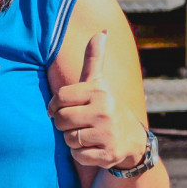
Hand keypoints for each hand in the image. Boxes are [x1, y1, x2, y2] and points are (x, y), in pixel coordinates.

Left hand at [47, 31, 146, 169]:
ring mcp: (108, 134)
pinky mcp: (108, 154)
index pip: (60, 98)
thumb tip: (102, 31)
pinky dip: (80, 154)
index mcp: (99, 92)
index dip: (54, 106)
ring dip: (71, 140)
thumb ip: (94, 58)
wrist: (132, 140)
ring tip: (85, 134)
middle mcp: (105, 111)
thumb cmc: (105, 106)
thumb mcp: (99, 82)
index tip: (59, 108)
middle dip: (63, 124)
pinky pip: (78, 156)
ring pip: (68, 139)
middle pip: (61, 120)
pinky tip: (92, 148)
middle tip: (75, 123)